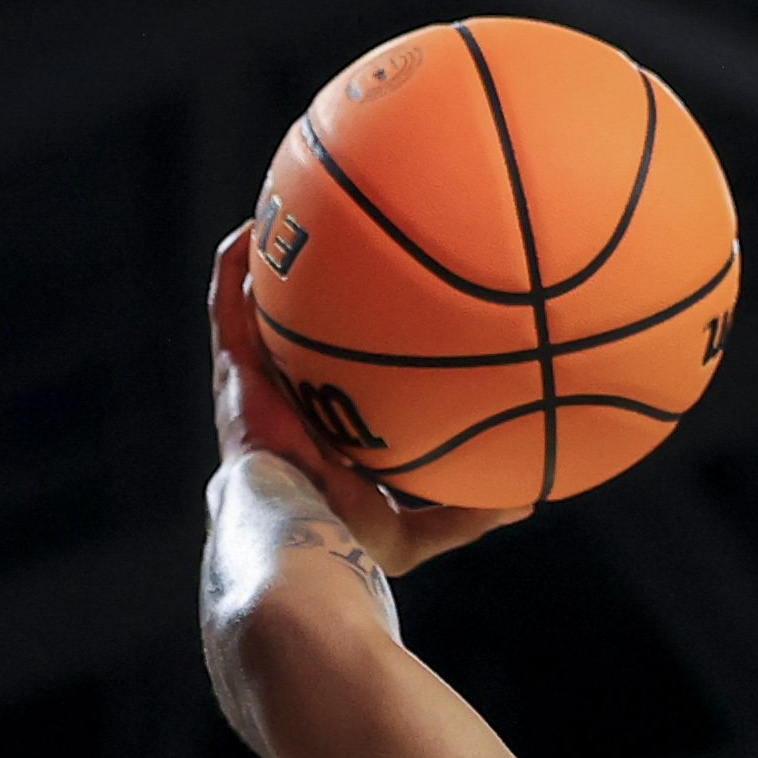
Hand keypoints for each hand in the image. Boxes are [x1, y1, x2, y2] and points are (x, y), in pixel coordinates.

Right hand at [208, 224, 519, 575]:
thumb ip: (467, 512)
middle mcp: (281, 404)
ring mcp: (253, 385)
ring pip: (253, 313)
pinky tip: (256, 226)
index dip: (343, 357)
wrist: (297, 535)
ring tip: (286, 217)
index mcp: (317, 436)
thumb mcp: (418, 530)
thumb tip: (529, 500)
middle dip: (306, 299)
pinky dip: (236, 265)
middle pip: (292, 340)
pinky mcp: (232, 370)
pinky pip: (228, 305)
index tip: (378, 321)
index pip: (330, 387)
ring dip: (265, 267)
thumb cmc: (348, 539)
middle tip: (336, 252)